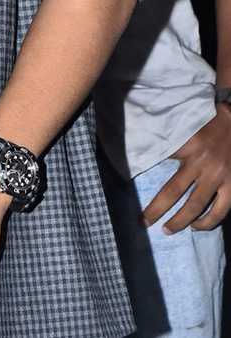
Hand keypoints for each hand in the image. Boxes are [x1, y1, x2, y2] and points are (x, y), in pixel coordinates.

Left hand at [142, 106, 230, 233]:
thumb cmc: (214, 122)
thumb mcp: (190, 124)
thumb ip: (174, 138)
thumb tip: (153, 146)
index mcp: (188, 146)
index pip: (162, 160)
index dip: (146, 166)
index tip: (133, 181)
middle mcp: (201, 163)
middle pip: (173, 191)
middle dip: (157, 209)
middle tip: (145, 222)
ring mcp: (218, 177)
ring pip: (196, 206)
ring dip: (180, 221)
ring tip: (168, 230)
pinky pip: (219, 210)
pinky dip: (208, 222)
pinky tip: (196, 227)